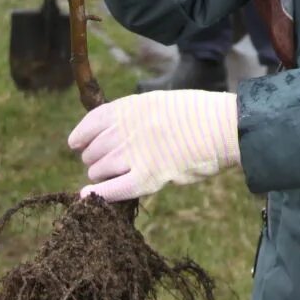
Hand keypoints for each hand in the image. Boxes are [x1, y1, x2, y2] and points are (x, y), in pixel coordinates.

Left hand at [70, 89, 239, 202]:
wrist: (223, 127)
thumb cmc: (199, 114)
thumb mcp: (160, 102)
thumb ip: (136, 115)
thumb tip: (116, 132)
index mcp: (129, 108)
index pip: (92, 123)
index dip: (81, 136)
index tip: (76, 144)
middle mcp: (126, 129)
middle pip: (93, 150)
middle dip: (95, 158)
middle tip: (105, 164)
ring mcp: (135, 154)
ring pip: (99, 170)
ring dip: (102, 175)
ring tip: (112, 177)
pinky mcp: (147, 178)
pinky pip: (113, 189)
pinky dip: (99, 194)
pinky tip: (88, 197)